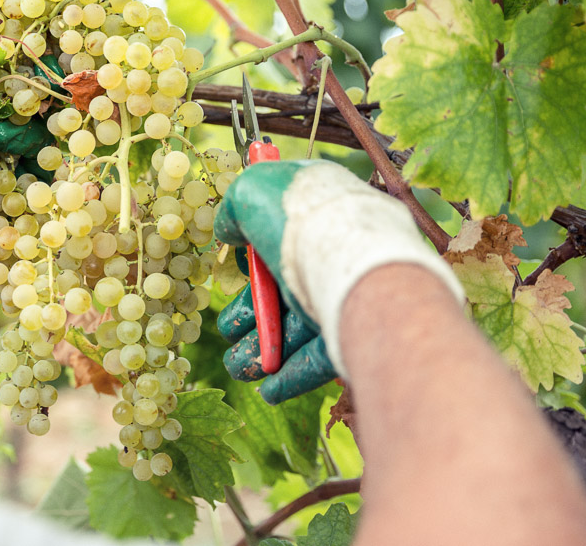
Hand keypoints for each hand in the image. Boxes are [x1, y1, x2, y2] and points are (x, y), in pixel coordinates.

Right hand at [214, 160, 462, 401]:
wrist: (357, 267)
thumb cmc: (305, 221)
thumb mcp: (254, 194)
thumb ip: (234, 210)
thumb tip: (228, 230)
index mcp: (319, 216)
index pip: (284, 238)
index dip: (256, 260)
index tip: (236, 275)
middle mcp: (335, 256)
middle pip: (287, 290)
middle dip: (253, 315)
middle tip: (228, 331)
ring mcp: (346, 296)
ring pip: (298, 329)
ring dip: (263, 351)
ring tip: (238, 368)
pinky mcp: (354, 335)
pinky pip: (318, 360)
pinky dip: (290, 376)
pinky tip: (268, 391)